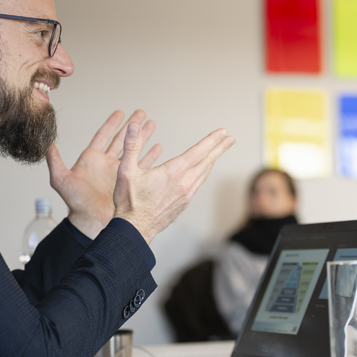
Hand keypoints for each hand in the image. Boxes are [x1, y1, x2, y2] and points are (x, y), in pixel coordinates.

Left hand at [46, 111, 162, 238]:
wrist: (91, 222)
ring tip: (152, 125)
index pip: (103, 135)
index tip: (120, 112)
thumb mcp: (62, 180)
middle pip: (122, 139)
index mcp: (91, 159)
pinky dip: (150, 156)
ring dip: (142, 137)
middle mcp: (106, 163)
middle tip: (141, 113)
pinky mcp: (128, 182)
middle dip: (132, 125)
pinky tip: (157, 148)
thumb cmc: (76, 204)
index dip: (112, 123)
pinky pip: (142, 166)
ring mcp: (118, 172)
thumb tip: (46, 143)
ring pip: (134, 149)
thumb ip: (55, 161)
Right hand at [113, 123, 234, 243]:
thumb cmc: (129, 202)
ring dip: (212, 160)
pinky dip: (203, 173)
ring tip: (218, 152)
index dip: (212, 140)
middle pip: (207, 161)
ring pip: (204, 173)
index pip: (198, 151)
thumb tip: (134, 126)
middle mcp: (184, 183)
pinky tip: (202, 171)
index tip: (223, 132)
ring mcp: (186, 194)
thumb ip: (131, 146)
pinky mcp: (184, 203)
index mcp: (173, 172)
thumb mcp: (126, 171)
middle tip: (231, 139)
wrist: (135, 229)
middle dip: (219, 148)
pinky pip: (198, 184)